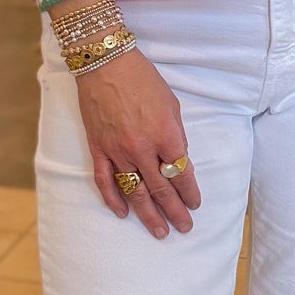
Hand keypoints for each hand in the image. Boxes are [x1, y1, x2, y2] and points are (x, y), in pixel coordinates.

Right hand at [73, 39, 200, 238]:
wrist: (105, 63)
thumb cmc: (143, 79)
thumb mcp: (172, 105)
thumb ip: (176, 136)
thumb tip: (180, 162)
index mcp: (165, 134)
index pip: (182, 173)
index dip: (190, 192)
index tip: (195, 204)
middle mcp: (142, 148)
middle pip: (161, 189)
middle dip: (175, 211)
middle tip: (184, 228)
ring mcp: (117, 150)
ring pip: (135, 191)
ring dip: (149, 214)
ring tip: (160, 232)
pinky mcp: (98, 149)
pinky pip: (105, 181)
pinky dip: (113, 199)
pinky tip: (123, 214)